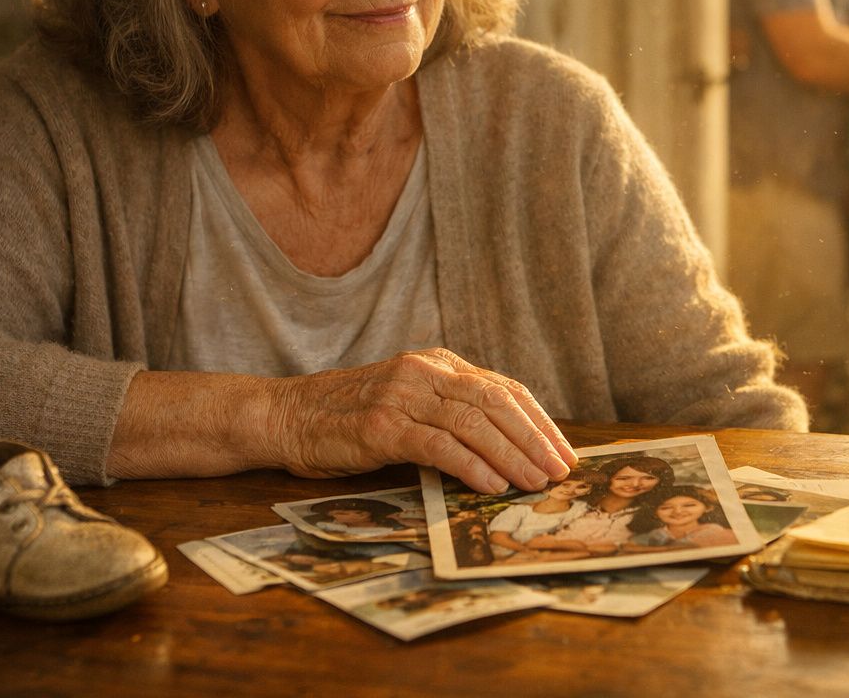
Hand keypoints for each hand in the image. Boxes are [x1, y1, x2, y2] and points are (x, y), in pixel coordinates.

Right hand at [263, 348, 577, 492]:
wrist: (287, 416)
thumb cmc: (351, 418)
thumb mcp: (409, 403)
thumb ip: (451, 414)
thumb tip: (510, 450)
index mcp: (438, 364)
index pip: (503, 388)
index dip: (538, 421)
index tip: (562, 451)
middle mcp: (424, 372)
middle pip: (496, 402)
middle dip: (534, 439)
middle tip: (558, 471)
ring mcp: (402, 396)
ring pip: (473, 422)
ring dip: (511, 455)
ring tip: (534, 482)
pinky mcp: (382, 425)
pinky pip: (438, 444)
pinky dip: (471, 464)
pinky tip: (492, 484)